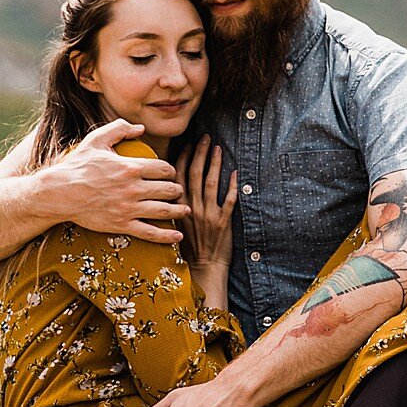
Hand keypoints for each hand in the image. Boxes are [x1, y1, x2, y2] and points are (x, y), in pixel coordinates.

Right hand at [48, 120, 185, 244]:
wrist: (60, 193)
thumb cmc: (77, 165)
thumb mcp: (97, 139)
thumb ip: (119, 129)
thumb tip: (140, 128)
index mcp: (130, 167)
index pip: (163, 169)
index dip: (171, 171)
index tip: (170, 174)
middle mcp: (133, 189)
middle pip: (167, 190)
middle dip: (177, 190)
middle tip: (179, 192)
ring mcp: (128, 208)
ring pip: (163, 210)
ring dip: (178, 211)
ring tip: (185, 211)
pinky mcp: (122, 225)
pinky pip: (149, 232)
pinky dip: (166, 235)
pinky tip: (177, 236)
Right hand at [179, 142, 235, 274]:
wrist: (202, 268)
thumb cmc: (187, 248)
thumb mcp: (172, 225)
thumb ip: (172, 205)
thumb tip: (170, 186)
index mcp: (177, 208)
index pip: (178, 177)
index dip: (184, 158)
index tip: (189, 145)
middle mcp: (191, 208)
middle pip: (195, 175)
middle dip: (200, 154)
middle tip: (205, 138)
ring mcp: (207, 215)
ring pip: (211, 183)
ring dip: (215, 164)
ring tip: (218, 149)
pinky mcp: (223, 222)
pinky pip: (229, 200)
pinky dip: (233, 186)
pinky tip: (235, 173)